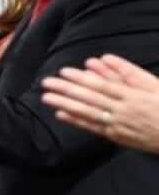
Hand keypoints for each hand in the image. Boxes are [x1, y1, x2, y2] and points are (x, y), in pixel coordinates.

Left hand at [41, 54, 158, 153]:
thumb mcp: (153, 84)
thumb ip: (129, 72)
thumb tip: (103, 58)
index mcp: (132, 95)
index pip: (100, 85)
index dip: (80, 79)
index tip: (63, 72)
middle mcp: (122, 110)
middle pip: (90, 98)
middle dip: (66, 90)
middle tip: (46, 83)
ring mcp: (118, 124)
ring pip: (87, 113)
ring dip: (65, 104)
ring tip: (46, 97)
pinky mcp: (116, 136)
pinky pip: (93, 128)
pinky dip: (76, 121)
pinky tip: (61, 114)